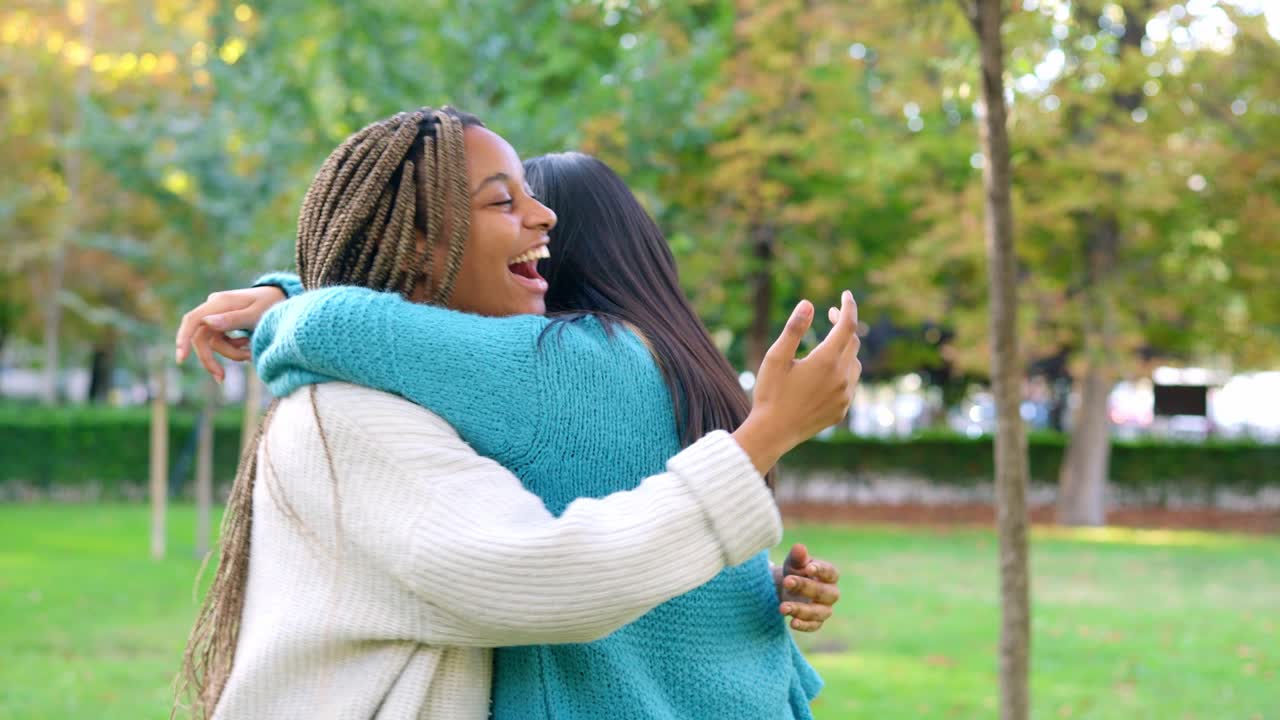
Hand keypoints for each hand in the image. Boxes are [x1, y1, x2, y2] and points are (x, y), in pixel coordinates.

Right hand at [175, 286, 286, 382]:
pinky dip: (234, 348)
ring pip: (212, 343)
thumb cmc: (273, 304)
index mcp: (220, 302)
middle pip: (200, 337)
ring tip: (251, 354)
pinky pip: (220, 342)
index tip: (181, 359)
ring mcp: (217, 315)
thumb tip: (206, 323)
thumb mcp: (257, 314)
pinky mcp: (222, 323)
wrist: (282, 297)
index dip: (184, 339)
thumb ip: (233, 319)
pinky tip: (248, 348)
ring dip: (231, 353)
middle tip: (221, 379)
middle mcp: (214, 307)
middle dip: (210, 358)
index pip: (193, 319)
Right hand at [732, 290, 860, 473]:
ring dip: (845, 350)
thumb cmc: (770, 393)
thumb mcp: (776, 357)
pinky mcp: (842, 410)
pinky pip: (850, 385)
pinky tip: (825, 375)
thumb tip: (808, 303)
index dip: (849, 307)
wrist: (773, 433)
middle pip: (853, 342)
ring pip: (854, 364)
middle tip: (830, 315)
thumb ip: (794, 329)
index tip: (846, 294)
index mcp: (826, 361)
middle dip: (844, 325)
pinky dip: (843, 372)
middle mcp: (842, 377)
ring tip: (826, 347)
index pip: (848, 325)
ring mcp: (845, 396)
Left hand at [774, 543, 840, 631]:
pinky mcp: (816, 622)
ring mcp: (824, 609)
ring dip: (800, 610)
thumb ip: (797, 557)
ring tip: (782, 607)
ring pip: (818, 612)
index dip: (821, 570)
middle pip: (824, 593)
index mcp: (829, 575)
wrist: (787, 589)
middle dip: (805, 587)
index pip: (830, 572)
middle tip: (787, 581)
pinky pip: (813, 626)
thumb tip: (799, 547)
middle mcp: (831, 593)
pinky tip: (792, 623)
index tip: (808, 568)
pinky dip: (803, 625)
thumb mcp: (793, 563)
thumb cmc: (794, 572)